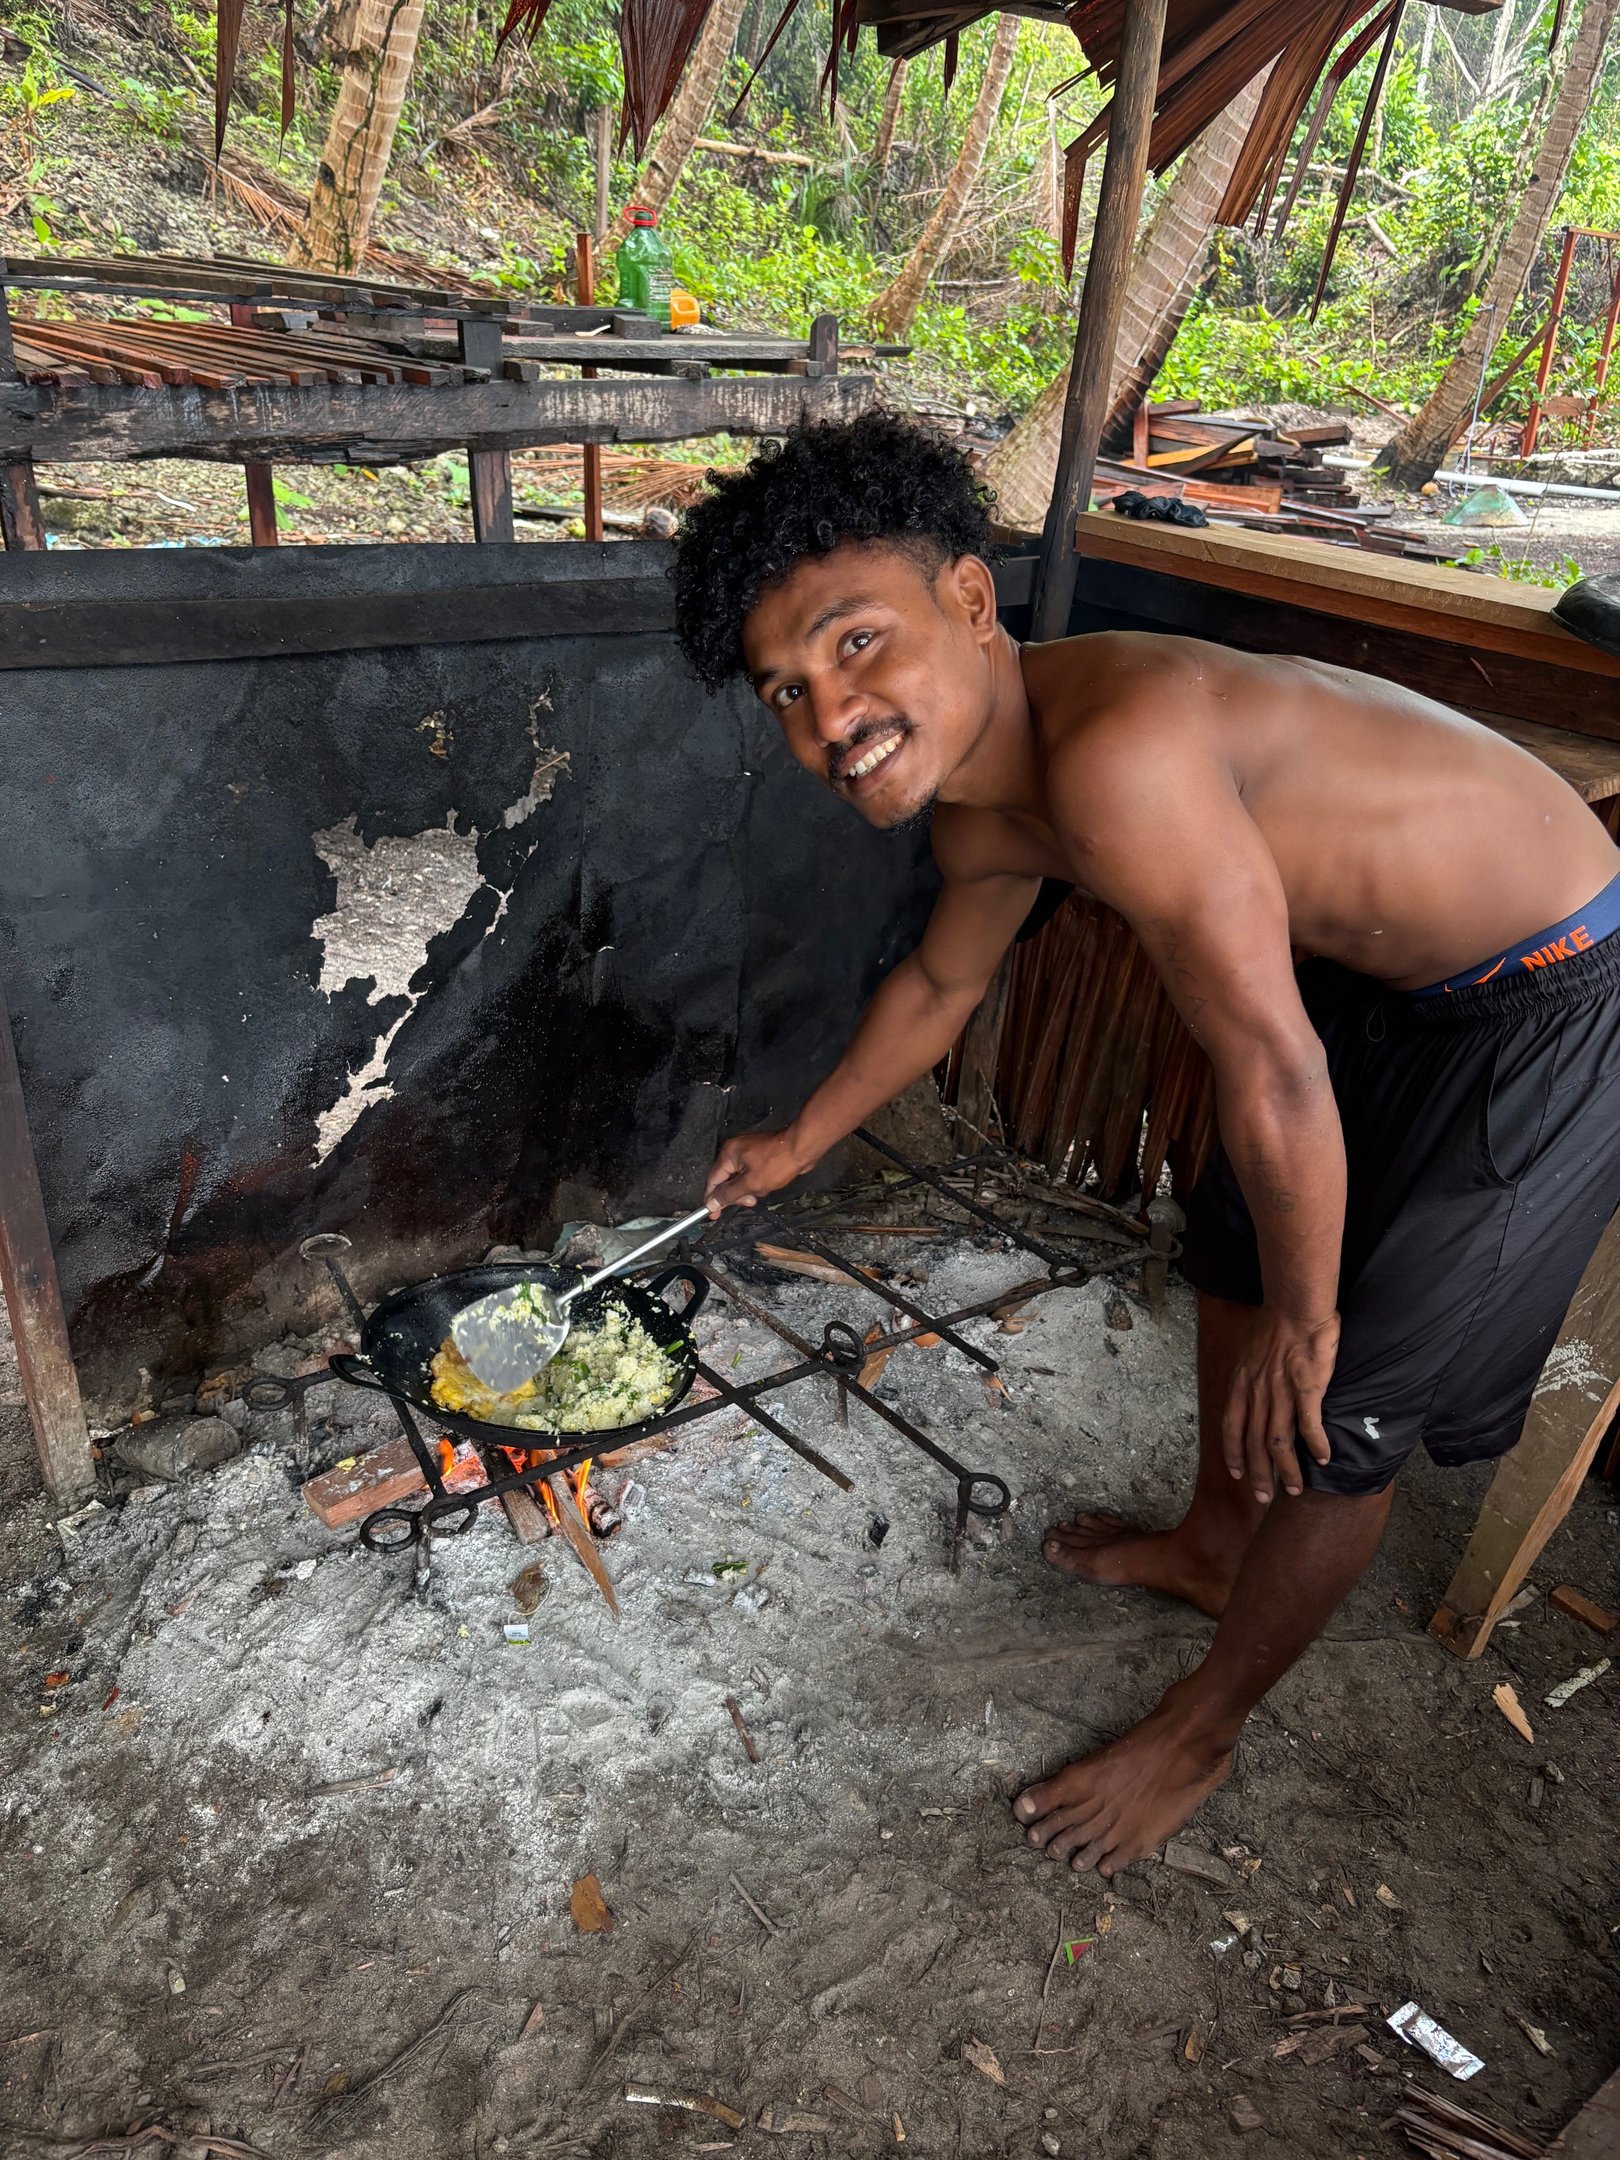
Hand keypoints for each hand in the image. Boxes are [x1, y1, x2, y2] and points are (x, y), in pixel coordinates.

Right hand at [704, 1129, 808, 1214]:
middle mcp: (734, 1150)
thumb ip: (729, 1194)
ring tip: (762, 1191)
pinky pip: (750, 1173)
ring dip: (749, 1189)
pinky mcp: (759, 1155)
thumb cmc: (776, 1164)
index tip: (712, 1215)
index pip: (713, 1180)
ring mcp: (748, 1151)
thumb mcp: (750, 1183)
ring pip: (740, 1178)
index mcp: (728, 1154)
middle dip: (737, 1194)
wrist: (801, 1148)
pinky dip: (756, 1182)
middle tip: (750, 1201)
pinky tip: (767, 1185)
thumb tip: (711, 1203)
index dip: (711, 1198)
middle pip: (726, 1179)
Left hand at [1221, 1308, 1339, 1502]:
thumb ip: (1248, 1376)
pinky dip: (1316, 1445)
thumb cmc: (1274, 1323)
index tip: (1238, 1475)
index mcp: (1240, 1384)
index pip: (1231, 1428)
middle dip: (1259, 1475)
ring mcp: (1280, 1392)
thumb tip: (1250, 1390)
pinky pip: (1309, 1425)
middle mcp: (1256, 1393)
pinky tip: (1324, 1460)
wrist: (1295, 1305)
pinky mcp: (1307, 1388)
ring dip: (1287, 1470)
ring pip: (1279, 1442)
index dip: (1233, 1455)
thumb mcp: (1248, 1351)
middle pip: (1253, 1444)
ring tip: (1296, 1490)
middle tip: (1265, 1498)